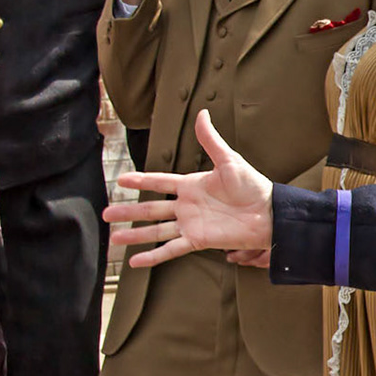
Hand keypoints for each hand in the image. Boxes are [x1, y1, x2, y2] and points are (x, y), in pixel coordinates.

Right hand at [104, 110, 274, 265]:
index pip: (160, 182)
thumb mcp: (229, 160)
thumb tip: (202, 113)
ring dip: (134, 235)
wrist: (269, 212)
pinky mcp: (197, 240)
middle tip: (106, 213)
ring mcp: (190, 224)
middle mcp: (187, 206)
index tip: (120, 179)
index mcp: (192, 185)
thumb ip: (211, 140)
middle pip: (151, 209)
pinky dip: (153, 256)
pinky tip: (135, 262)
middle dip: (128, 211)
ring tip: (113, 238)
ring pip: (155, 230)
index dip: (141, 181)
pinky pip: (170, 249)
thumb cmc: (253, 186)